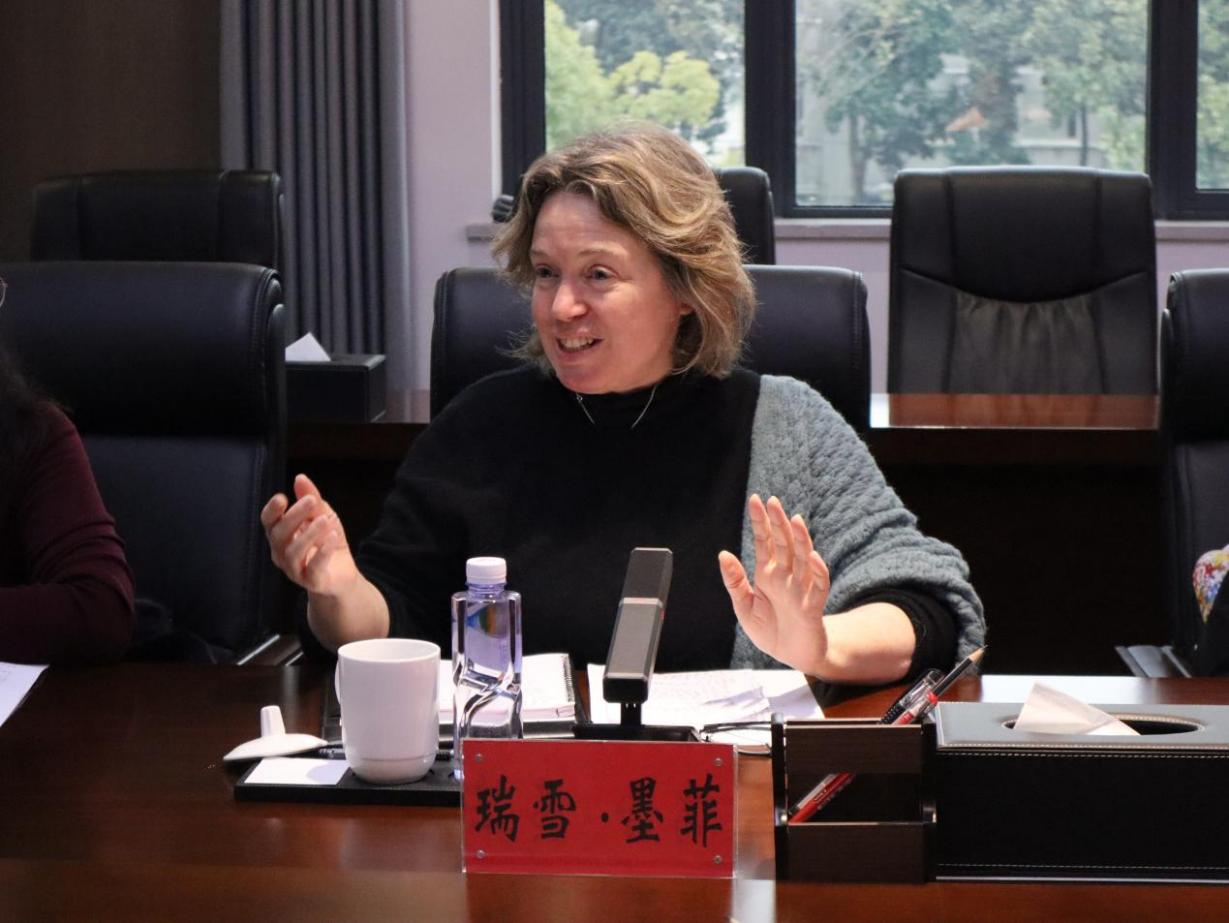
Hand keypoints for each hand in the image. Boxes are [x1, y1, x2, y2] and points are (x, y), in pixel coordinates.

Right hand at [261, 473, 359, 597]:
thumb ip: (312, 499)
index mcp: (281, 536)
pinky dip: (323, 553)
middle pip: (278, 535)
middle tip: (311, 500)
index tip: (282, 497)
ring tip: (326, 519)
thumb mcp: (323, 515)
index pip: (268, 522)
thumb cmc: (327, 542)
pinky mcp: (312, 582)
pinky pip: (313, 568)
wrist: (343, 576)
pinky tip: (333, 536)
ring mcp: (295, 570)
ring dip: (309, 534)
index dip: (272, 511)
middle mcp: (282, 554)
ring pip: (293, 552)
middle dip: (294, 516)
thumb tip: (300, 477)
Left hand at [718, 494, 830, 674]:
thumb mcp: (745, 607)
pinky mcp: (812, 606)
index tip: (756, 500)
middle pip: (784, 544)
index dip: (760, 522)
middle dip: (778, 523)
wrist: (791, 656)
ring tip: (795, 520)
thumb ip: (735, 581)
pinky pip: (818, 587)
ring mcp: (800, 589)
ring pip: (803, 559)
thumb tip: (723, 553)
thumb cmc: (769, 629)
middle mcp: (786, 576)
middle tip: (772, 501)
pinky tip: (814, 557)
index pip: (764, 542)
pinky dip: (818, 572)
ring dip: (801, 540)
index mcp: (768, 574)